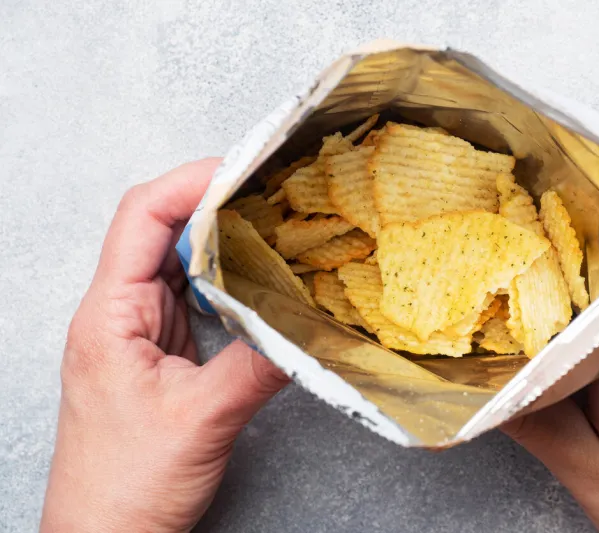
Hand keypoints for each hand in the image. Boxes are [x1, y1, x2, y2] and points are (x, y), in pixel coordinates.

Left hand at [41, 159, 289, 532]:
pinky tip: (255, 279)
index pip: (141, 219)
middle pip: (159, 230)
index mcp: (109, 316)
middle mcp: (118, 314)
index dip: (189, 184)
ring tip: (270, 224)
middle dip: (214, 202)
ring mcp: (137, 332)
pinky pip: (192, 297)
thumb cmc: (125, 487)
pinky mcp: (158, 352)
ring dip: (222, 240)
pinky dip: (225, 280)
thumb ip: (259, 365)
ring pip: (178, 262)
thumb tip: (308, 328)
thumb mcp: (202, 420)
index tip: (240, 169)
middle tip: (268, 189)